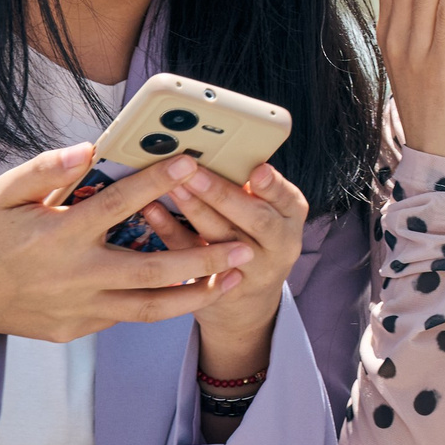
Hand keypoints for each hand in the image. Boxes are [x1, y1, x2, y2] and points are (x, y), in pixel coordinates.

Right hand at [0, 148, 253, 343]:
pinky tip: (187, 290)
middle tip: (242, 245)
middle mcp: (73, 277)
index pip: (118, 205)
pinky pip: (124, 318)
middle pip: (151, 271)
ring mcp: (76, 310)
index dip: (156, 182)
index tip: (190, 162)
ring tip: (232, 278)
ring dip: (194, 294)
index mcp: (57, 237)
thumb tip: (89, 150)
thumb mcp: (1, 192)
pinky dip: (158, 306)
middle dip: (202, 259)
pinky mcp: (74, 330)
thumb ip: (46, 170)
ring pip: (147, 308)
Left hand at [161, 161, 310, 379]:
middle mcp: (278, 245)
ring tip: (171, 185)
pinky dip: (171, 232)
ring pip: (221, 241)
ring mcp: (251, 272)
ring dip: (195, 210)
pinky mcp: (220, 289)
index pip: (286, 198)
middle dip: (222, 194)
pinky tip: (152, 211)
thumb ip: (248, 186)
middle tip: (193, 170)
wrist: (249, 301)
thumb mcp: (268, 212)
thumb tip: (213, 144)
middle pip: (255, 220)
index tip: (256, 170)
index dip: (272, 185)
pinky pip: (192, 261)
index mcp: (291, 217)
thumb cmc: (254, 238)